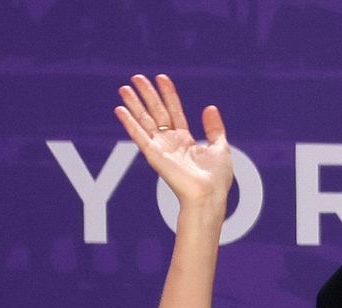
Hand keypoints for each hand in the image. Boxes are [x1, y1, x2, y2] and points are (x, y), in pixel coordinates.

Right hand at [115, 73, 233, 214]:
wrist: (209, 195)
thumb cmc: (216, 179)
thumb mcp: (221, 148)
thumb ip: (214, 128)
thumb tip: (210, 107)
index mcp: (185, 142)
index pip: (174, 112)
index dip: (168, 95)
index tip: (161, 78)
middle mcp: (171, 144)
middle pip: (156, 113)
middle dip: (147, 94)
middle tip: (137, 77)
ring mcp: (161, 149)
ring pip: (145, 121)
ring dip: (134, 104)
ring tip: (124, 88)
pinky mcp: (154, 156)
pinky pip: (139, 136)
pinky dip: (129, 123)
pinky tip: (120, 110)